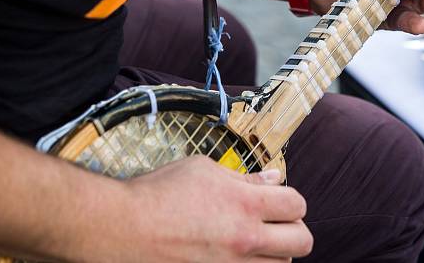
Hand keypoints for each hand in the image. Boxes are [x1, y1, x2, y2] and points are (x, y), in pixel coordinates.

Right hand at [116, 156, 311, 261]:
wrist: (121, 228)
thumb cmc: (157, 195)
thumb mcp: (203, 170)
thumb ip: (244, 177)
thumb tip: (273, 179)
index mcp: (245, 204)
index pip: (298, 204)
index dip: (291, 200)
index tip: (278, 200)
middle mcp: (244, 239)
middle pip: (302, 241)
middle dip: (293, 229)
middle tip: (276, 224)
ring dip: (274, 253)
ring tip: (254, 242)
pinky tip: (236, 256)